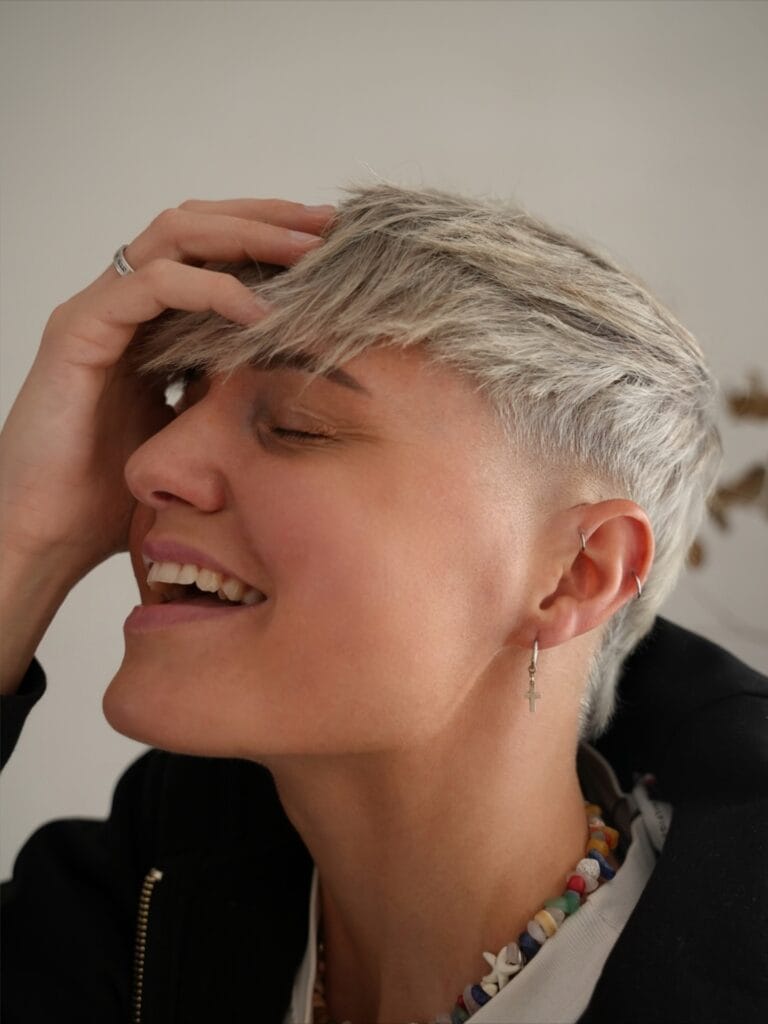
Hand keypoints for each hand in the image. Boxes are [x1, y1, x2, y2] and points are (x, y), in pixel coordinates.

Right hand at [0, 198, 334, 588]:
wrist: (50, 535)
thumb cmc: (116, 496)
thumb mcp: (196, 433)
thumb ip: (229, 394)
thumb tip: (294, 385)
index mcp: (151, 323)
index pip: (212, 252)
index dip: (269, 239)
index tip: (331, 247)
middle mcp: (123, 304)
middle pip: (198, 227)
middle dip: (268, 219)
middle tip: (329, 225)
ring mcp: (99, 311)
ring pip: (175, 235)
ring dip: (248, 235)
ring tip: (307, 252)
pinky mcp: (80, 330)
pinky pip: (153, 285)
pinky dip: (211, 290)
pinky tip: (260, 312)